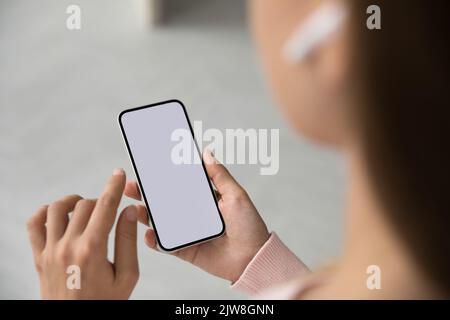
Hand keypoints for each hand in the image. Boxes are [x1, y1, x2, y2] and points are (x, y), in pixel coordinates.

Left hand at [27, 169, 139, 298]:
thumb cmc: (103, 303)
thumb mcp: (127, 276)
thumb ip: (127, 241)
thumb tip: (128, 213)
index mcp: (92, 251)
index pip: (105, 207)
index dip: (113, 187)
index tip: (118, 174)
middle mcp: (67, 247)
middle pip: (84, 206)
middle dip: (101, 201)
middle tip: (110, 206)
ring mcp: (49, 252)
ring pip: (57, 209)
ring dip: (73, 202)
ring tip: (84, 208)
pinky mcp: (38, 258)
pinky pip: (33, 225)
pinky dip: (45, 213)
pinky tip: (58, 216)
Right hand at [125, 151, 269, 282]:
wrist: (252, 258)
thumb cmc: (249, 226)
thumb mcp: (236, 195)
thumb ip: (220, 175)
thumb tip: (206, 153)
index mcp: (205, 199)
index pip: (181, 185)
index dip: (165, 177)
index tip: (150, 167)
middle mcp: (194, 214)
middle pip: (166, 202)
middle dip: (148, 194)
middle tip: (134, 186)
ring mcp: (187, 232)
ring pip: (161, 222)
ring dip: (146, 215)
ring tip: (136, 208)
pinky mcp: (185, 249)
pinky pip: (165, 245)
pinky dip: (154, 240)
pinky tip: (149, 233)